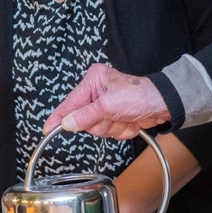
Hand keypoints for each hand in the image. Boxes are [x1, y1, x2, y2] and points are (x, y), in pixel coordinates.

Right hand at [43, 63, 171, 139]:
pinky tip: (129, 121)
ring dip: (113, 127)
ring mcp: (106, 106)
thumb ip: (86, 115)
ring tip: (124, 117)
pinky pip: (110, 132)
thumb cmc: (141, 95)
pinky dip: (121, 130)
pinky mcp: (115, 116)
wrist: (164, 105)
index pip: (70, 103)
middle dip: (101, 123)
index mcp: (93, 81)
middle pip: (84, 120)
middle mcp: (98, 92)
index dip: (59, 117)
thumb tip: (68, 123)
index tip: (47, 129)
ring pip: (97, 129)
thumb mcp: (109, 105)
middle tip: (113, 116)